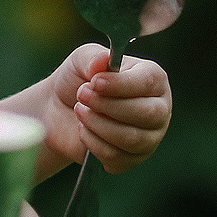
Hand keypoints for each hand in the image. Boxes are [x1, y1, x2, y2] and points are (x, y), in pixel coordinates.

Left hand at [38, 43, 171, 174]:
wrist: (57, 110)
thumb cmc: (77, 80)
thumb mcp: (82, 60)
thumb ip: (93, 57)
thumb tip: (103, 62)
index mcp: (153, 79)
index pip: (149, 82)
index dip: (121, 84)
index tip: (95, 82)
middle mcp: (158, 108)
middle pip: (147, 114)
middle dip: (108, 106)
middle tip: (82, 95)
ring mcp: (148, 137)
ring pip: (131, 138)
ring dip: (98, 124)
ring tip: (80, 111)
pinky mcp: (132, 159)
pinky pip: (117, 157)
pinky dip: (93, 143)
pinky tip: (83, 130)